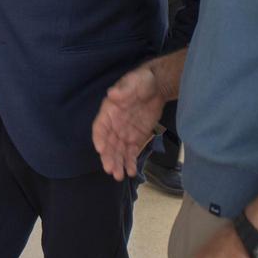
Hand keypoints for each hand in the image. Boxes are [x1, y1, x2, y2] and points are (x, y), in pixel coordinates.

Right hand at [92, 65, 164, 179]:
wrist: (157, 86)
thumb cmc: (142, 81)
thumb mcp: (133, 81)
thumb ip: (123, 89)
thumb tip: (112, 94)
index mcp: (109, 111)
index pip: (100, 127)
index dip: (99, 138)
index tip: (101, 149)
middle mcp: (114, 124)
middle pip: (108, 144)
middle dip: (108, 157)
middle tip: (110, 170)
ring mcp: (124, 132)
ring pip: (118, 151)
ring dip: (117, 164)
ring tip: (119, 176)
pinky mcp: (136, 138)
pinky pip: (131, 152)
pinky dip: (130, 162)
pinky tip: (131, 172)